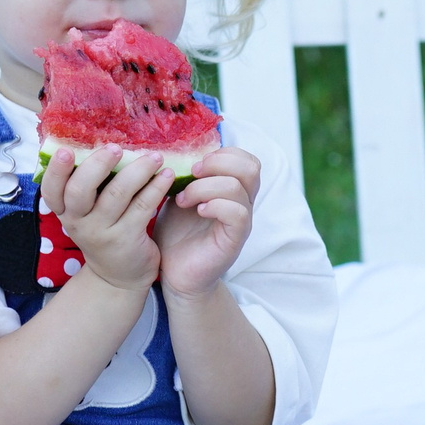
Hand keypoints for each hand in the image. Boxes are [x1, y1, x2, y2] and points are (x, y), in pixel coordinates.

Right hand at [40, 145, 167, 292]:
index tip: (66, 150)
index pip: (51, 191)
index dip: (56, 171)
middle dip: (98, 165)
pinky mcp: (128, 239)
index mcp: (65, 212)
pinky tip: (166, 175)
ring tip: (154, 156)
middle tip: (116, 148)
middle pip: (80, 190)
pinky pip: (143, 207)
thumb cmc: (103, 232)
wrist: (118, 277)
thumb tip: (103, 143)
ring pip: (117, 195)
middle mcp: (79, 223)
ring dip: (137, 171)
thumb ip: (89, 186)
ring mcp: (103, 233)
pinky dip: (156, 187)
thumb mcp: (86, 214)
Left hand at [155, 146, 262, 294]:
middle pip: (251, 167)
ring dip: (204, 187)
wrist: (174, 273)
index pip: (246, 159)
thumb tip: (173, 150)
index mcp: (232, 190)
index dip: (223, 153)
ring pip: (237, 187)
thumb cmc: (176, 235)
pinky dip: (215, 206)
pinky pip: (237, 213)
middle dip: (217, 163)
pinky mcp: (235, 239)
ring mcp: (241, 222)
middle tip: (191, 174)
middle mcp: (242, 203)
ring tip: (182, 200)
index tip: (194, 162)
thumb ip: (184, 176)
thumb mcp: (177, 196)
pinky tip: (196, 211)